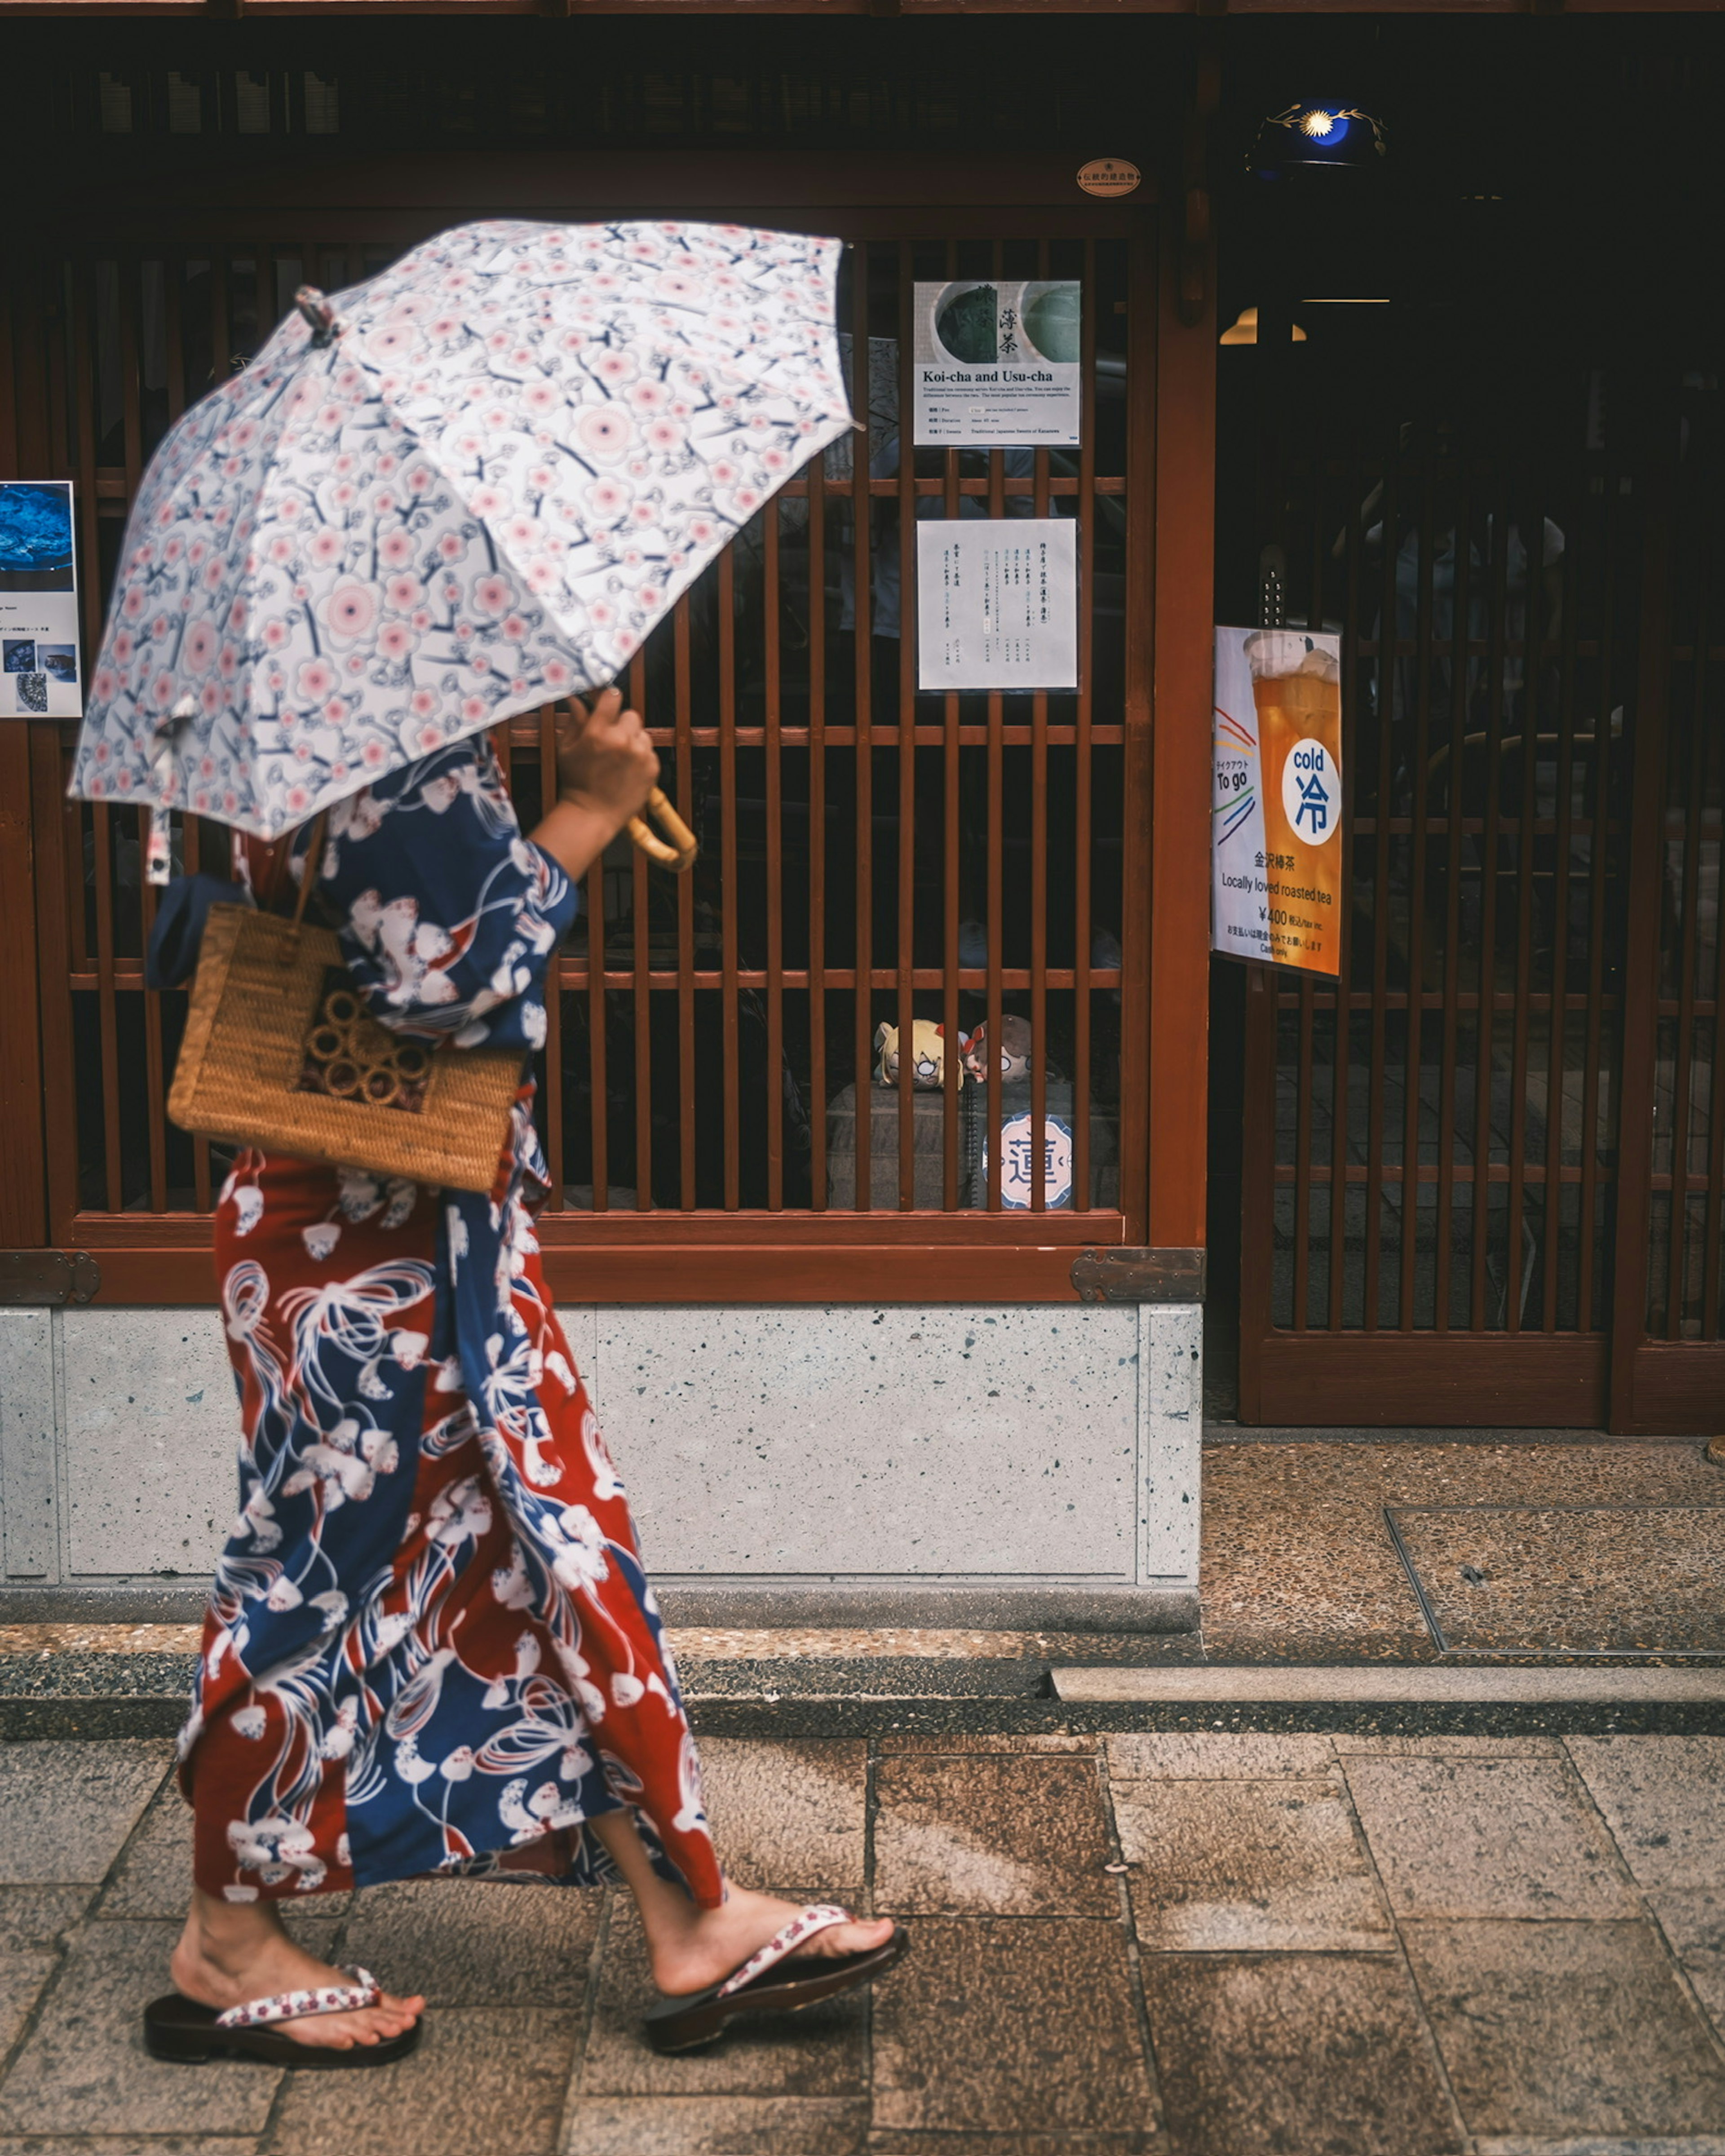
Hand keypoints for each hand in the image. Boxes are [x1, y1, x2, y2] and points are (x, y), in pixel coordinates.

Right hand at [555, 688, 658, 826]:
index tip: (607, 702)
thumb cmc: (576, 782)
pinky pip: (649, 751)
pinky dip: (641, 757)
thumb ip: (576, 720)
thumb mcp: (568, 749)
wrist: (592, 815)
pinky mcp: (652, 768)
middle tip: (611, 740)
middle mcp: (622, 740)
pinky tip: (627, 770)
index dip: (610, 697)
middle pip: (631, 715)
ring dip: (633, 741)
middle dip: (622, 724)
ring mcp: (640, 754)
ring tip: (619, 759)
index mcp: (598, 732)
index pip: (612, 696)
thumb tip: (577, 698)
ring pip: (642, 734)